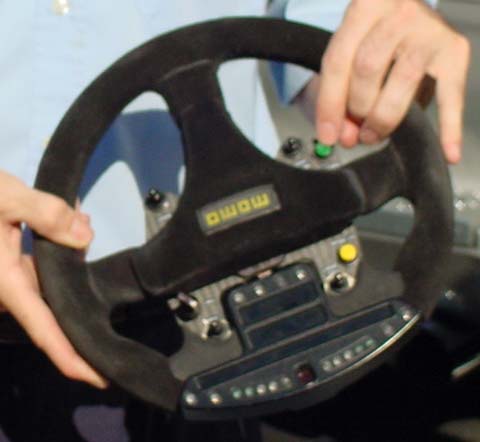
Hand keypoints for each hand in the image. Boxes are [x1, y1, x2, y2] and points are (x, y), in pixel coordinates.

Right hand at [0, 170, 106, 388]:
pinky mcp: (10, 265)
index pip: (44, 330)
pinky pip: (44, 268)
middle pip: (55, 309)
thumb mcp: (7, 198)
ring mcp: (9, 277)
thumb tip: (86, 237)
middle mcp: (8, 288)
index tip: (99, 378)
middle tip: (108, 275)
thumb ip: (48, 214)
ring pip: (53, 283)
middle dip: (84, 294)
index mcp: (6, 283)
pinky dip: (62, 248)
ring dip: (74, 259)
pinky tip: (73, 222)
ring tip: (81, 222)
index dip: (72, 358)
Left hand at [302, 0, 470, 163]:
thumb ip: (339, 92)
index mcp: (364, 6)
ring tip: (373, 134)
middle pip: (367, 68)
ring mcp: (429, 29)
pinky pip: (450, 93)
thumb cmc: (373, 37)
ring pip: (401, 81)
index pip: (338, 61)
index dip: (330, 104)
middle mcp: (398, 11)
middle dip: (357, 109)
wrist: (405, 12)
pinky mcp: (454, 49)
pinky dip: (449, 126)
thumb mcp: (348, 54)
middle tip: (355, 131)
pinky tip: (448, 151)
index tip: (328, 135)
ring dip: (383, 118)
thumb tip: (344, 136)